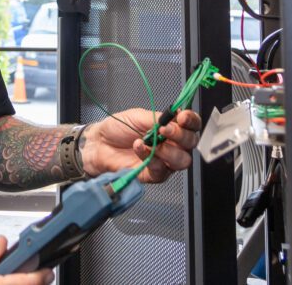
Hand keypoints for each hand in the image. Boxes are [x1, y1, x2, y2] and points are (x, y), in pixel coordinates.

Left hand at [80, 108, 200, 183]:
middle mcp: (171, 144)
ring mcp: (164, 160)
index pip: (192, 125)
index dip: (191, 121)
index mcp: (170, 127)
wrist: (99, 142)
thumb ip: (158, 118)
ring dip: (168, 151)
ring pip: (182, 161)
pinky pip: (161, 170)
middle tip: (164, 130)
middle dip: (180, 136)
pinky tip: (139, 148)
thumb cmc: (118, 128)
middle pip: (191, 143)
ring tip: (150, 142)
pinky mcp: (153, 174)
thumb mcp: (139, 116)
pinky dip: (151, 158)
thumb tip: (174, 118)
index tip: (182, 117)